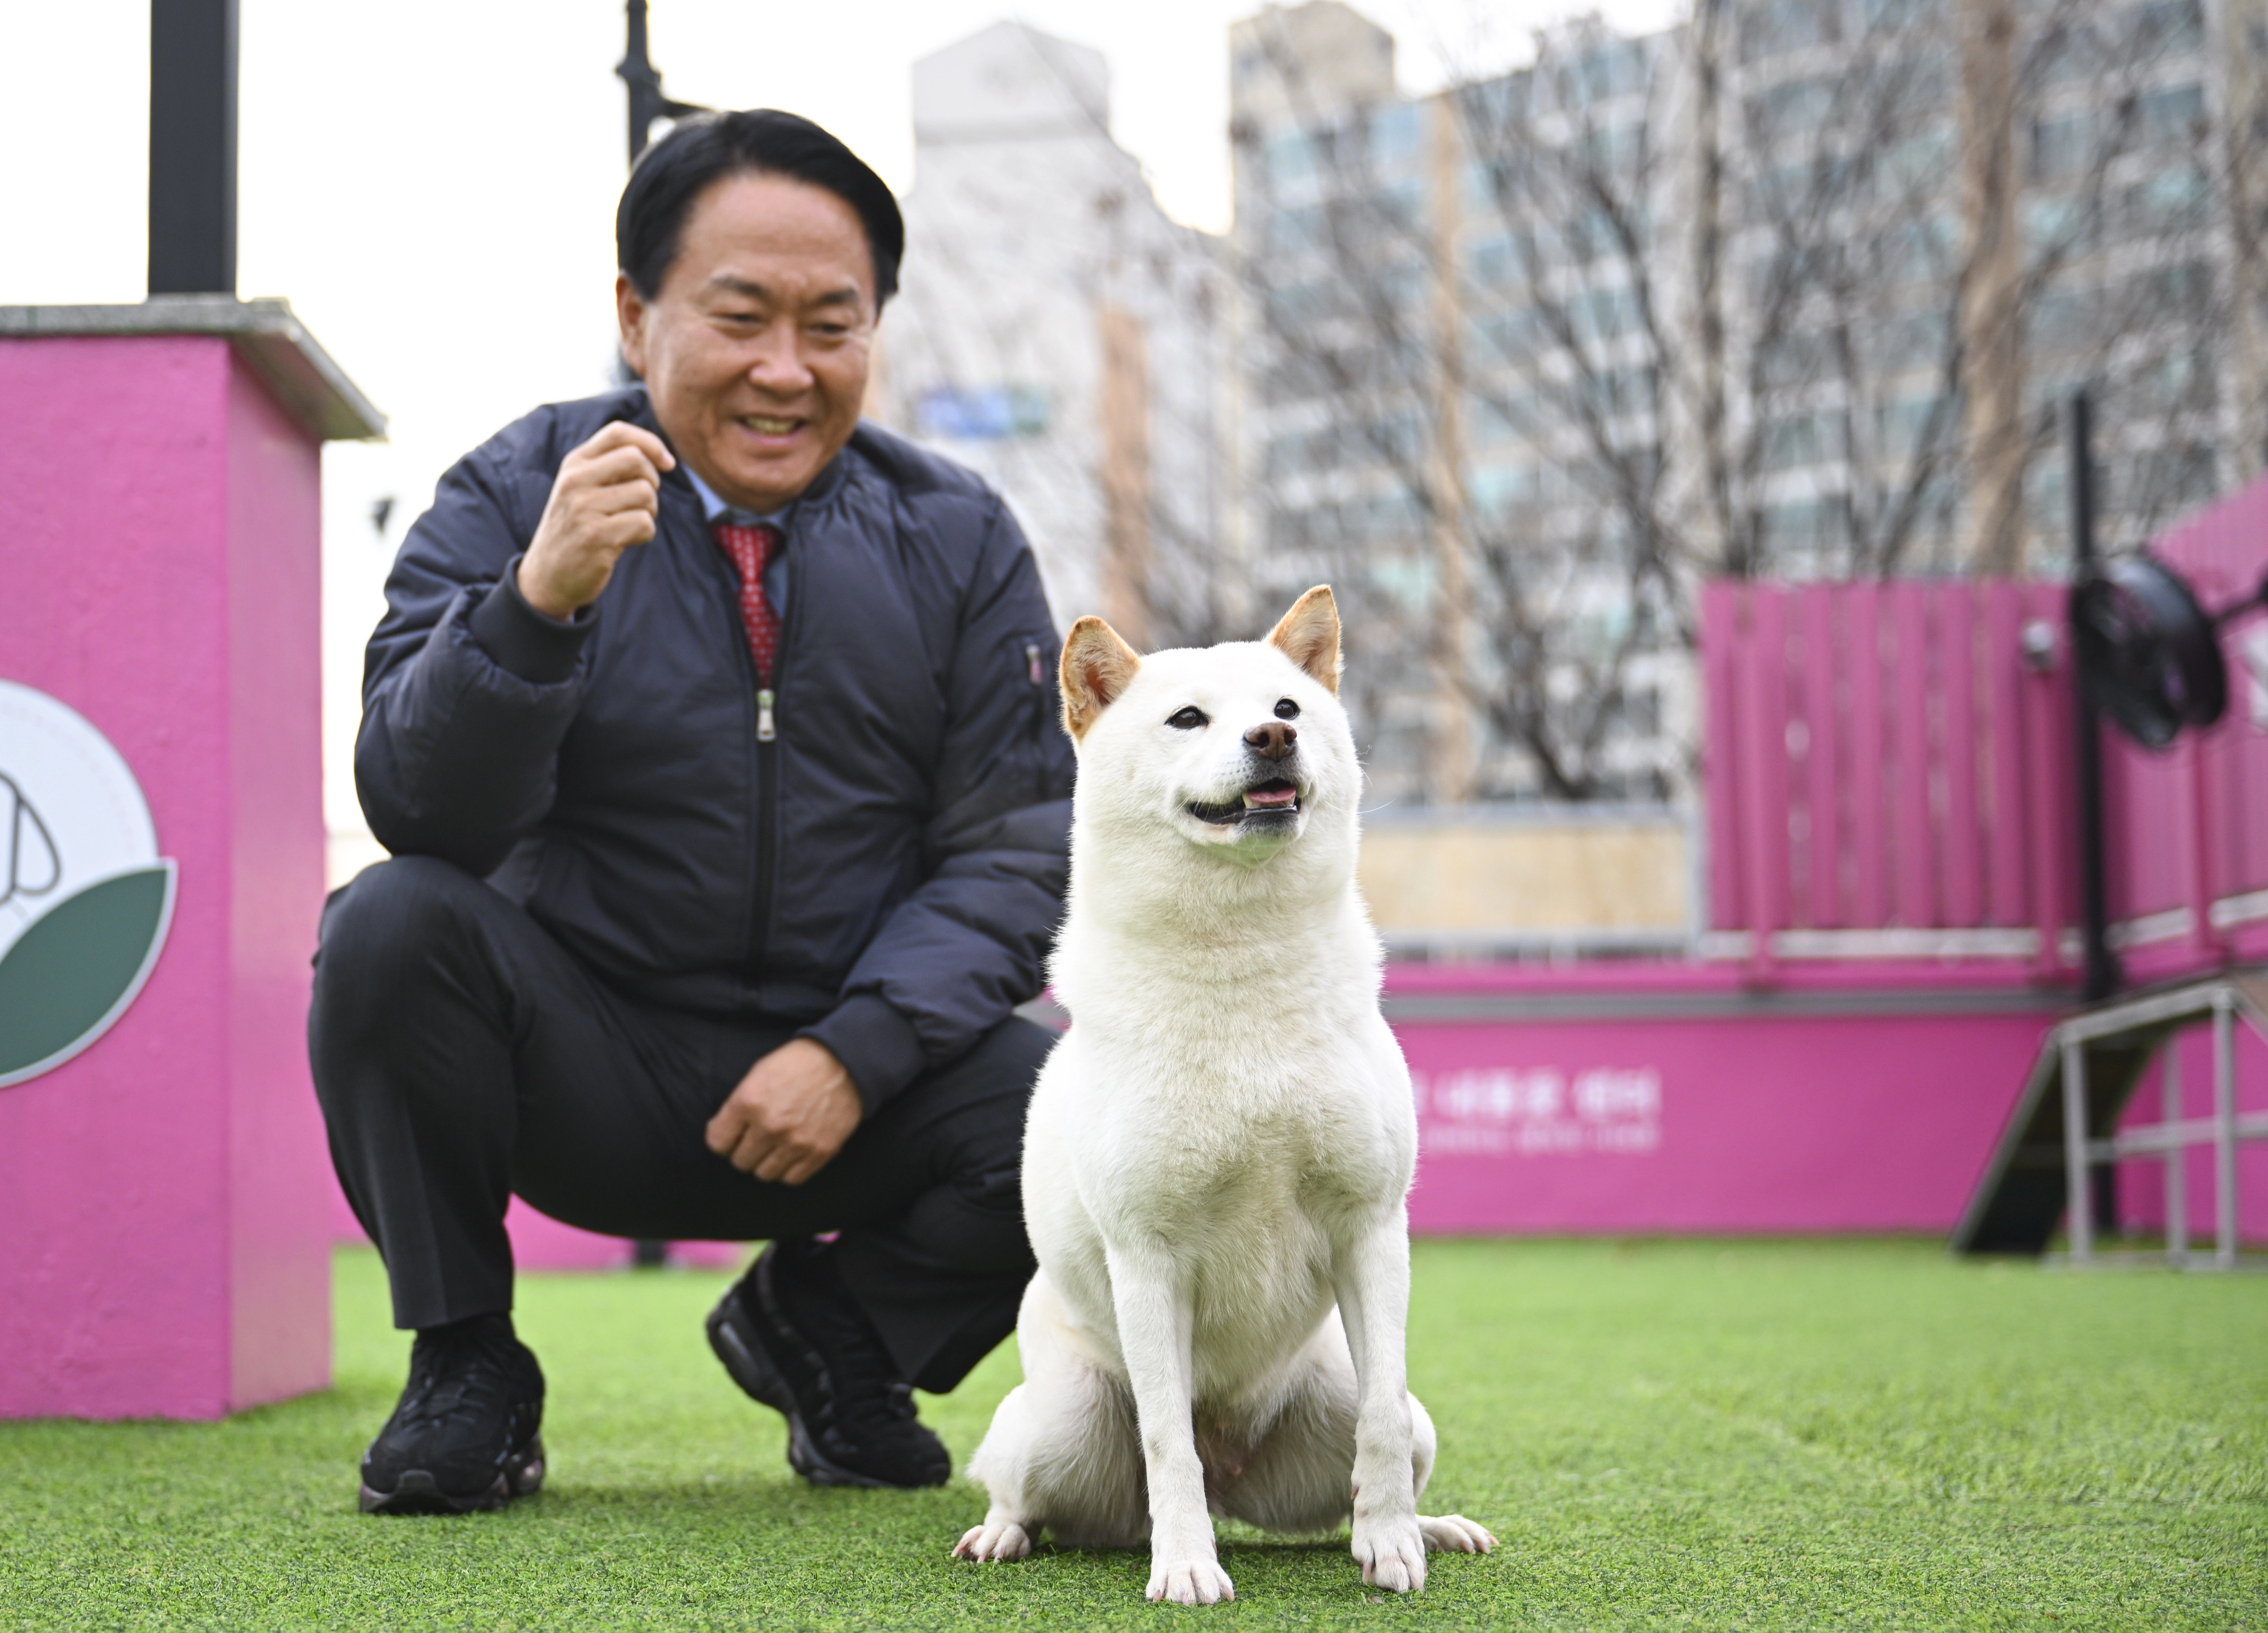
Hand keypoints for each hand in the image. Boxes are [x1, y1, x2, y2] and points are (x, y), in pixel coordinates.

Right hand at [517, 422, 676, 617]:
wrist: (547, 577)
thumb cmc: (576, 529)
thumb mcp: (583, 489)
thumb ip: (611, 468)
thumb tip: (661, 456)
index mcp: (574, 464)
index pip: (618, 432)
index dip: (652, 444)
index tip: (667, 464)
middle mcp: (575, 481)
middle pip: (636, 459)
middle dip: (652, 481)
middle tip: (643, 503)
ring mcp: (584, 508)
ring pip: (645, 494)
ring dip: (649, 512)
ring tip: (629, 524)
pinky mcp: (597, 537)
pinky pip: (644, 523)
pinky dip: (645, 534)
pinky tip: (625, 542)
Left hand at [705, 1038, 862, 1184]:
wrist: (845, 1062)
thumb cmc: (798, 1064)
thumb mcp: (758, 1073)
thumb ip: (737, 1105)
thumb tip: (721, 1131)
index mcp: (749, 1102)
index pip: (717, 1142)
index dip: (723, 1139)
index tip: (732, 1135)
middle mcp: (770, 1126)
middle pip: (740, 1161)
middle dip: (744, 1151)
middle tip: (756, 1139)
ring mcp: (795, 1142)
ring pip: (764, 1173)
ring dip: (765, 1162)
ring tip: (775, 1146)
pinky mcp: (819, 1152)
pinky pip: (792, 1178)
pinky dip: (788, 1169)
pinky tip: (791, 1153)